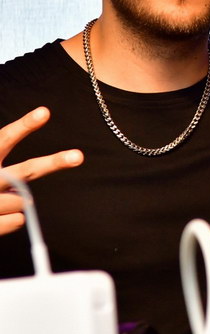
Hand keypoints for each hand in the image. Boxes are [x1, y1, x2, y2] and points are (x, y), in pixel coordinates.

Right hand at [0, 107, 83, 234]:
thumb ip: (9, 180)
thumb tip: (27, 201)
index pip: (4, 139)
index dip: (24, 126)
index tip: (45, 112)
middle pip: (25, 170)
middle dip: (53, 163)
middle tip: (78, 156)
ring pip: (23, 200)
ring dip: (18, 201)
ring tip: (2, 200)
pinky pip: (17, 221)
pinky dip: (12, 220)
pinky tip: (0, 215)